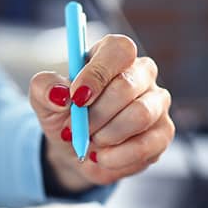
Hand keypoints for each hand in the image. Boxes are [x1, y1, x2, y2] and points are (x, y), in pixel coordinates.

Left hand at [30, 34, 174, 191]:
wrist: (76, 149)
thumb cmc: (64, 115)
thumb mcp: (44, 100)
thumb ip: (44, 88)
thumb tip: (61, 94)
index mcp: (113, 55)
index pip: (119, 50)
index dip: (97, 74)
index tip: (76, 99)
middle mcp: (142, 74)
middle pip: (127, 85)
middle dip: (95, 114)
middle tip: (75, 129)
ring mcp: (157, 102)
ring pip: (140, 115)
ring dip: (107, 135)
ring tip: (89, 142)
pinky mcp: (163, 133)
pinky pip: (146, 145)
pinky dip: (117, 157)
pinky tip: (101, 157)